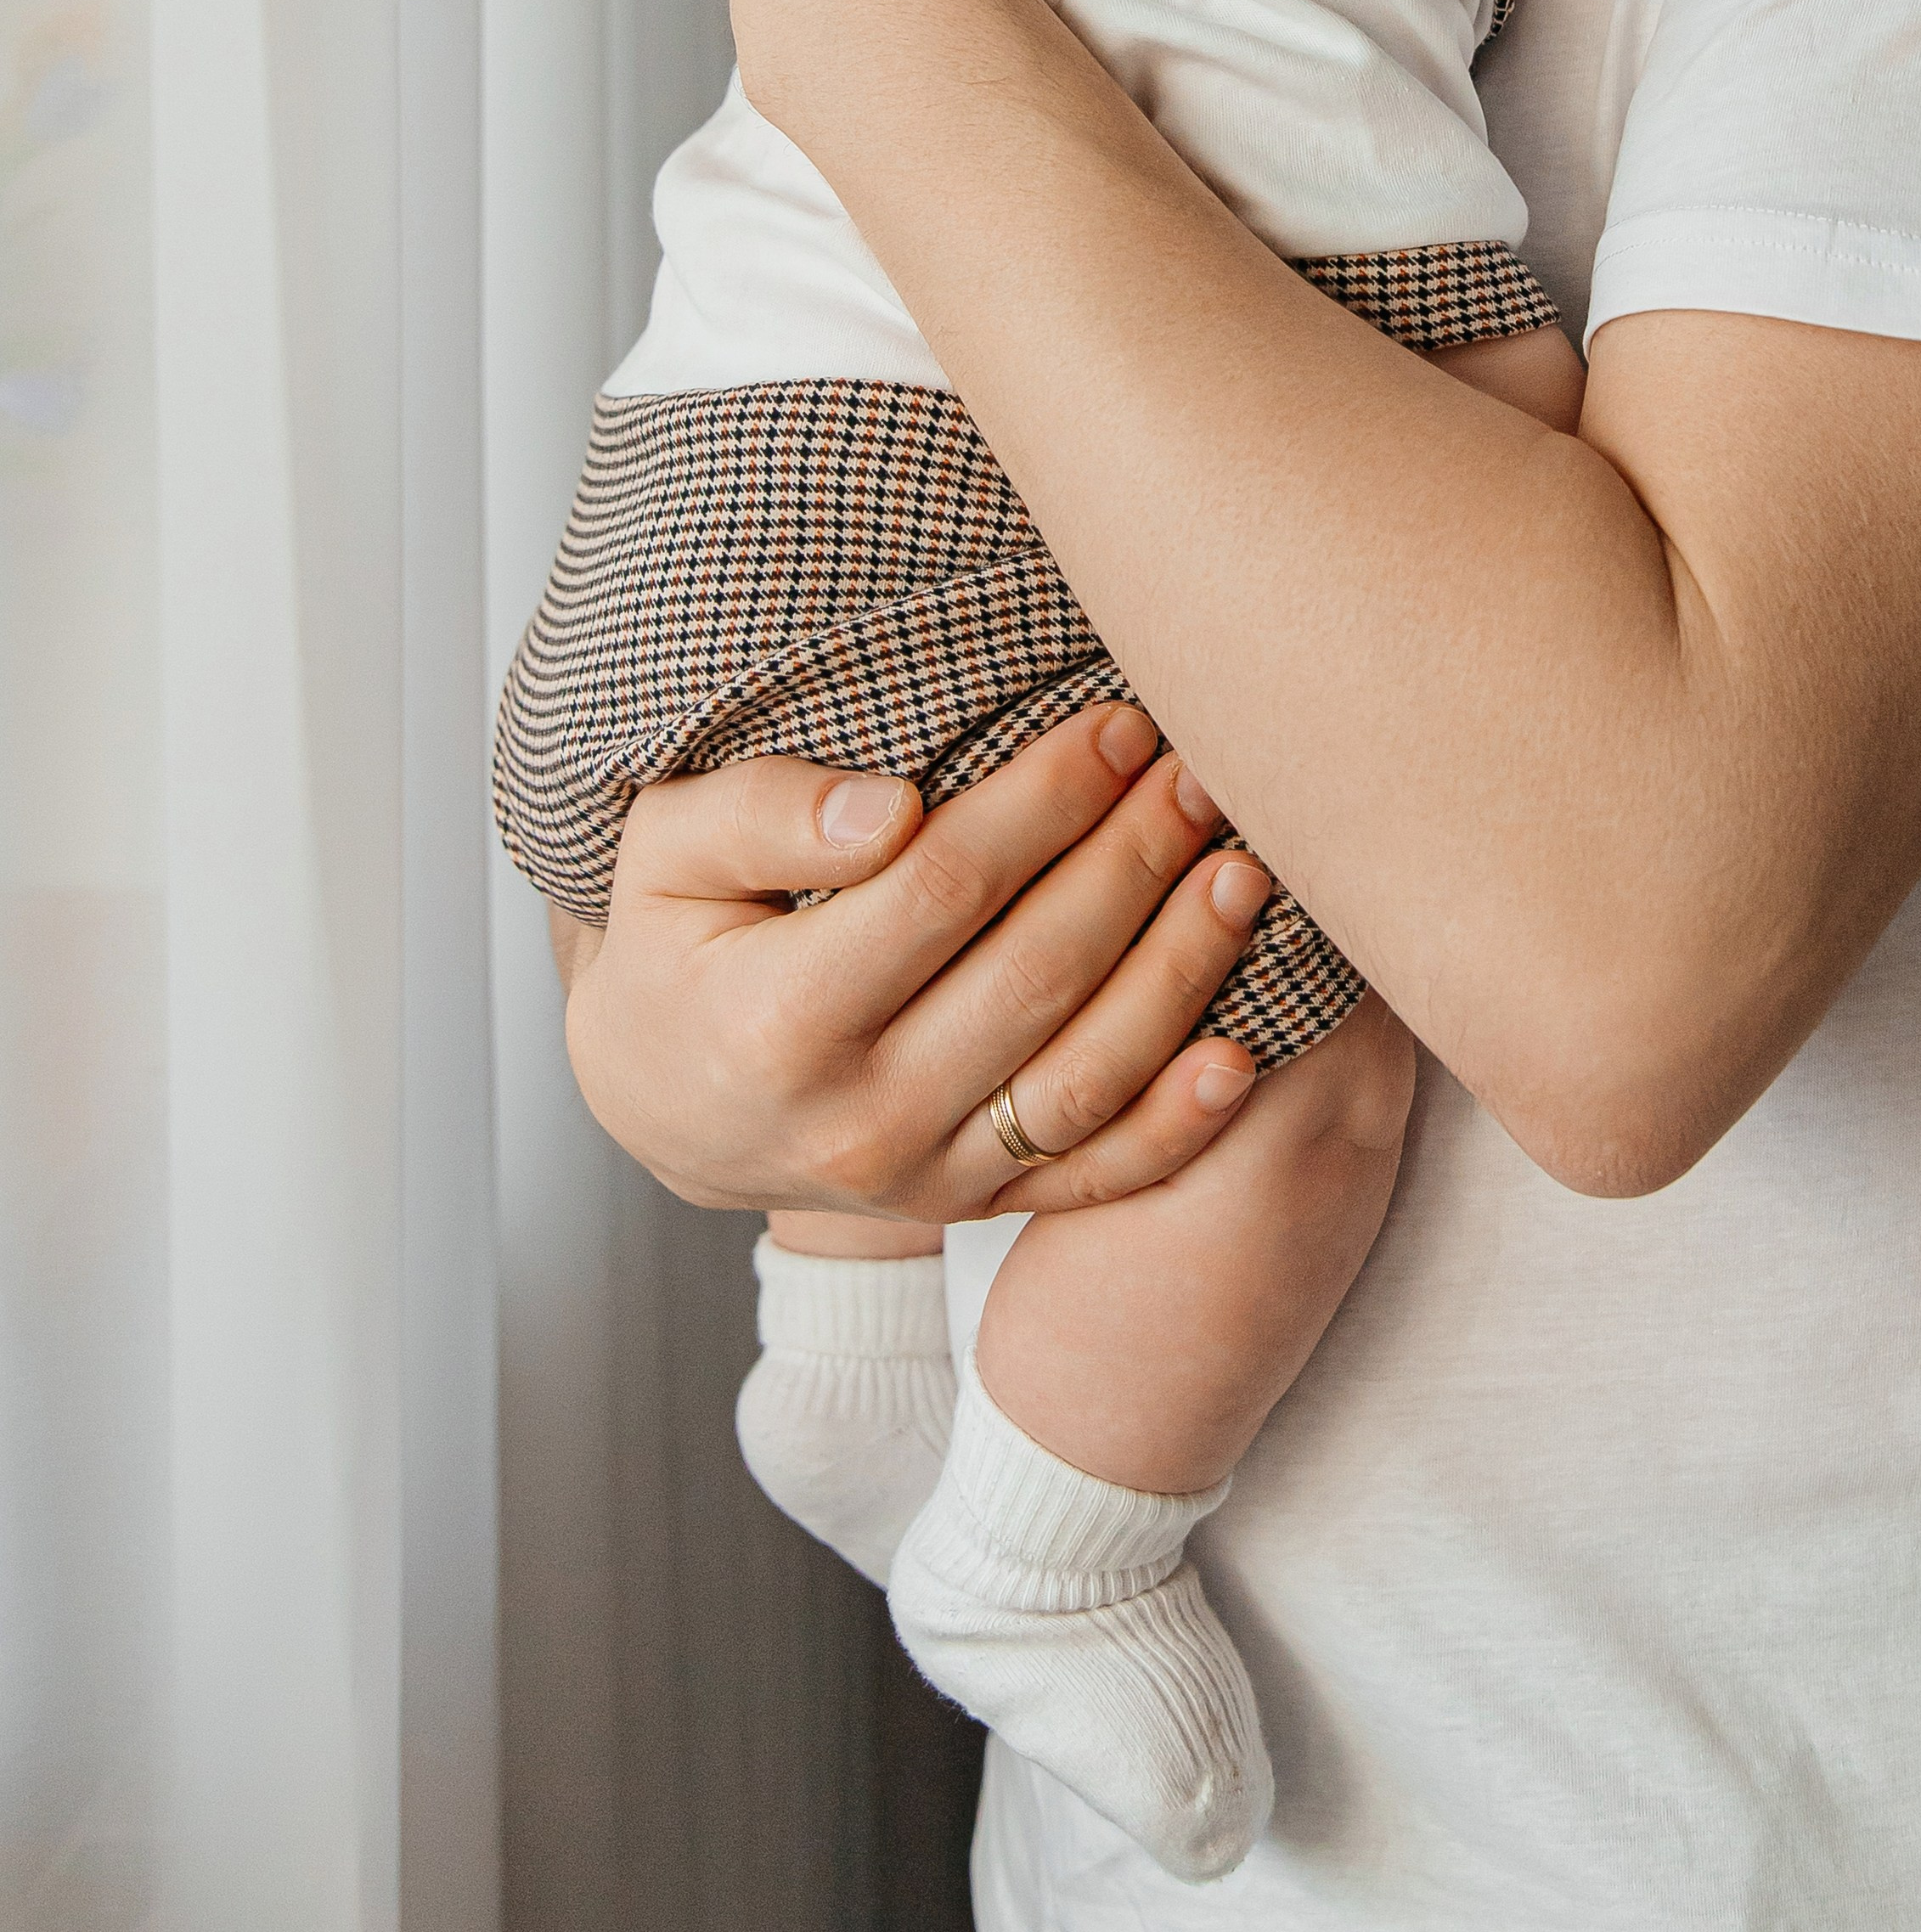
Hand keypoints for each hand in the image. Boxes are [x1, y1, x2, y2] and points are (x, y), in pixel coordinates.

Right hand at [557, 704, 1266, 1219]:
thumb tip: (891, 809)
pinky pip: (1093, 1176)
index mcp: (775, 1019)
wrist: (664, 1100)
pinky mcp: (971, 1207)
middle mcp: (856, 1117)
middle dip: (1134, 862)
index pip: (943, 888)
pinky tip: (1245, 1051)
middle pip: (1036, 974)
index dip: (1045, 801)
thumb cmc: (678, 940)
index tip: (1118, 724)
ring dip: (1182, 972)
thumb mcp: (664, 852)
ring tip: (1243, 873)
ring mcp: (922, 1178)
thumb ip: (764, 814)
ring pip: (1086, 1076)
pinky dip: (1178, 1125)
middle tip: (1202, 773)